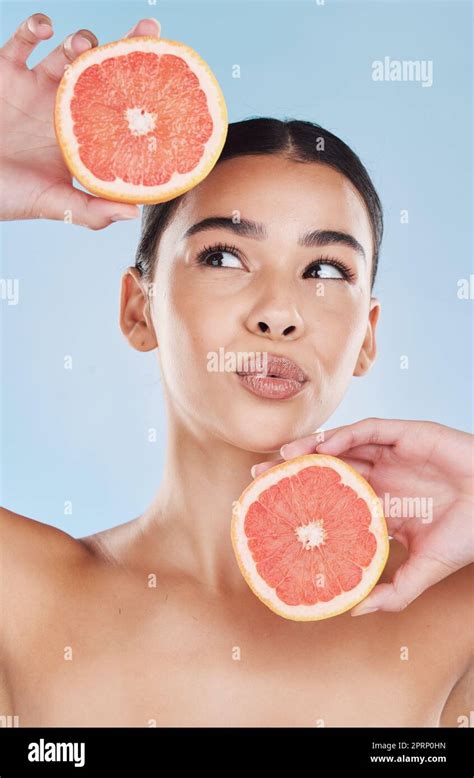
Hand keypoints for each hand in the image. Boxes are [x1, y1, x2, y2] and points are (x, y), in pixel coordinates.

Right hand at [0, 13, 160, 228]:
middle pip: (102, 69)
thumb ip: (92, 211)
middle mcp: (64, 105)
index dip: (143, 84)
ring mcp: (36, 85)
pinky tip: (46, 28)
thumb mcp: (55, 206)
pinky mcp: (6, 71)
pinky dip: (34, 27)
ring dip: (81, 41)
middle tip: (145, 30)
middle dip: (125, 46)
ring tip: (83, 47)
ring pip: (66, 50)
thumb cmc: (10, 197)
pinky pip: (22, 40)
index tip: (168, 65)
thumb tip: (134, 213)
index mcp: (83, 134)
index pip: (120, 104)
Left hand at [252, 418, 473, 614]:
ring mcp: (391, 453)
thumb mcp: (425, 570)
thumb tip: (355, 610)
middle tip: (258, 477)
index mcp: (381, 503)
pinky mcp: (406, 434)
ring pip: (341, 445)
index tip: (271, 508)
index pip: (332, 497)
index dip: (303, 499)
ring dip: (309, 448)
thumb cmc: (469, 534)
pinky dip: (343, 436)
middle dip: (293, 470)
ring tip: (280, 459)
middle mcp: (381, 475)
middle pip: (327, 467)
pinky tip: (321, 447)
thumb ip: (393, 591)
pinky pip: (368, 430)